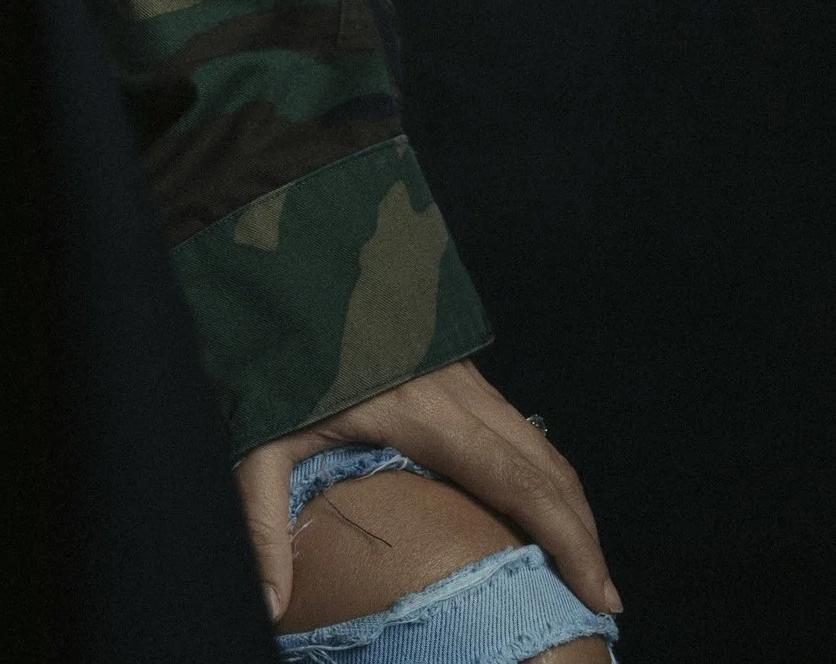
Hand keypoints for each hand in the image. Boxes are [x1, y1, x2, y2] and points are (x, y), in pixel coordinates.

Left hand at [235, 358, 619, 631]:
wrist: (284, 261)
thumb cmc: (273, 350)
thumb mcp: (260, 436)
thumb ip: (264, 518)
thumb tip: (268, 605)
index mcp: (426, 413)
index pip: (520, 483)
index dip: (570, 540)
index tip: (601, 593)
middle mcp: (459, 390)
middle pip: (546, 467)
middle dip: (584, 534)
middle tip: (604, 597)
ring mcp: (462, 372)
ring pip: (538, 443)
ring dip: (567, 501)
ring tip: (583, 562)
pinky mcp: (455, 364)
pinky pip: (517, 424)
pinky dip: (542, 470)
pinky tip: (537, 504)